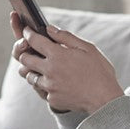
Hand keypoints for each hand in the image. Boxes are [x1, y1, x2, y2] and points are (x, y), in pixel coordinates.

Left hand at [9, 13, 123, 113]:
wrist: (104, 99)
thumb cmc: (99, 72)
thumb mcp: (87, 48)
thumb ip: (66, 37)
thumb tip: (50, 29)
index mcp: (57, 55)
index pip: (34, 40)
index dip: (27, 33)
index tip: (27, 31)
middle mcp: (49, 70)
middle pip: (24, 59)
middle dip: (25, 52)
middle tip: (31, 51)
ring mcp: (49, 86)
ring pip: (29, 76)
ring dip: (33, 70)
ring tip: (43, 68)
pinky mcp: (51, 98)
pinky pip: (42, 90)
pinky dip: (46, 85)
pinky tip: (56, 83)